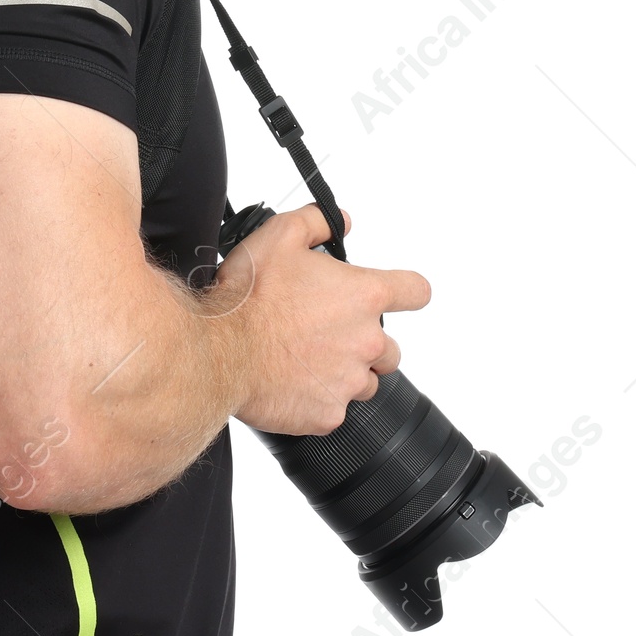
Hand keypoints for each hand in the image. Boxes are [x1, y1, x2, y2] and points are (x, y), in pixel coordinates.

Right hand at [207, 204, 431, 436]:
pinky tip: (289, 382)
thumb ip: (317, 221)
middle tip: (323, 333)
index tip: (397, 295)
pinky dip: (316, 398)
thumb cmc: (249, 296)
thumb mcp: (279, 235)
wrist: (220, 350)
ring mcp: (349, 382)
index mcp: (363, 296)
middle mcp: (367, 341)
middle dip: (364, 341)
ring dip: (343, 372)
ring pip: (364, 381)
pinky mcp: (329, 414)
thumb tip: (340, 221)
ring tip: (304, 359)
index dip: (407, 290)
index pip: (416, 291)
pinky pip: (333, 408)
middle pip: (390, 348)